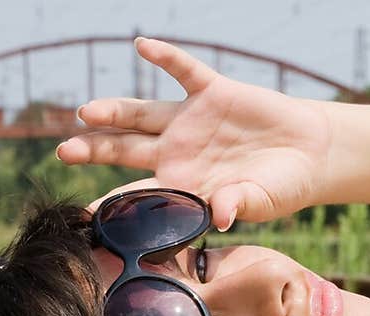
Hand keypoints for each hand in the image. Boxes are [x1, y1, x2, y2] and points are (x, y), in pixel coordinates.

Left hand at [56, 36, 332, 230]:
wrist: (306, 154)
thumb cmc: (280, 188)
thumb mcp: (260, 202)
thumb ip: (237, 205)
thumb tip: (219, 215)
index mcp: (184, 186)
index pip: (140, 197)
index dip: (114, 205)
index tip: (85, 216)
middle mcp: (178, 152)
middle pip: (126, 151)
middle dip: (95, 151)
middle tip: (64, 153)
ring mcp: (191, 121)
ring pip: (142, 113)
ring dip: (115, 111)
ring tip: (86, 112)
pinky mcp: (212, 92)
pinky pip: (184, 70)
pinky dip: (165, 57)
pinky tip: (142, 45)